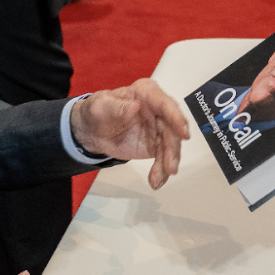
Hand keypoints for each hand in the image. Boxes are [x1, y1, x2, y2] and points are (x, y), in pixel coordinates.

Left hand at [70, 79, 190, 188]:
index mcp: (147, 93)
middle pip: (172, 128)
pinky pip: (163, 158)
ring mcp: (158, 128)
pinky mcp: (156, 145)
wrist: (92, 131)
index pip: (165, 104)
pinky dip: (161, 171)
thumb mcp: (101, 106)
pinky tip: (156, 180)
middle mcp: (157, 110)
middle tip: (170, 166)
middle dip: (172, 149)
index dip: (176, 118)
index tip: (183, 133)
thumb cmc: (98, 111)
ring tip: (158, 178)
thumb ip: (117, 107)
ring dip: (167, 163)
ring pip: (170, 146)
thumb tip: (134, 108)